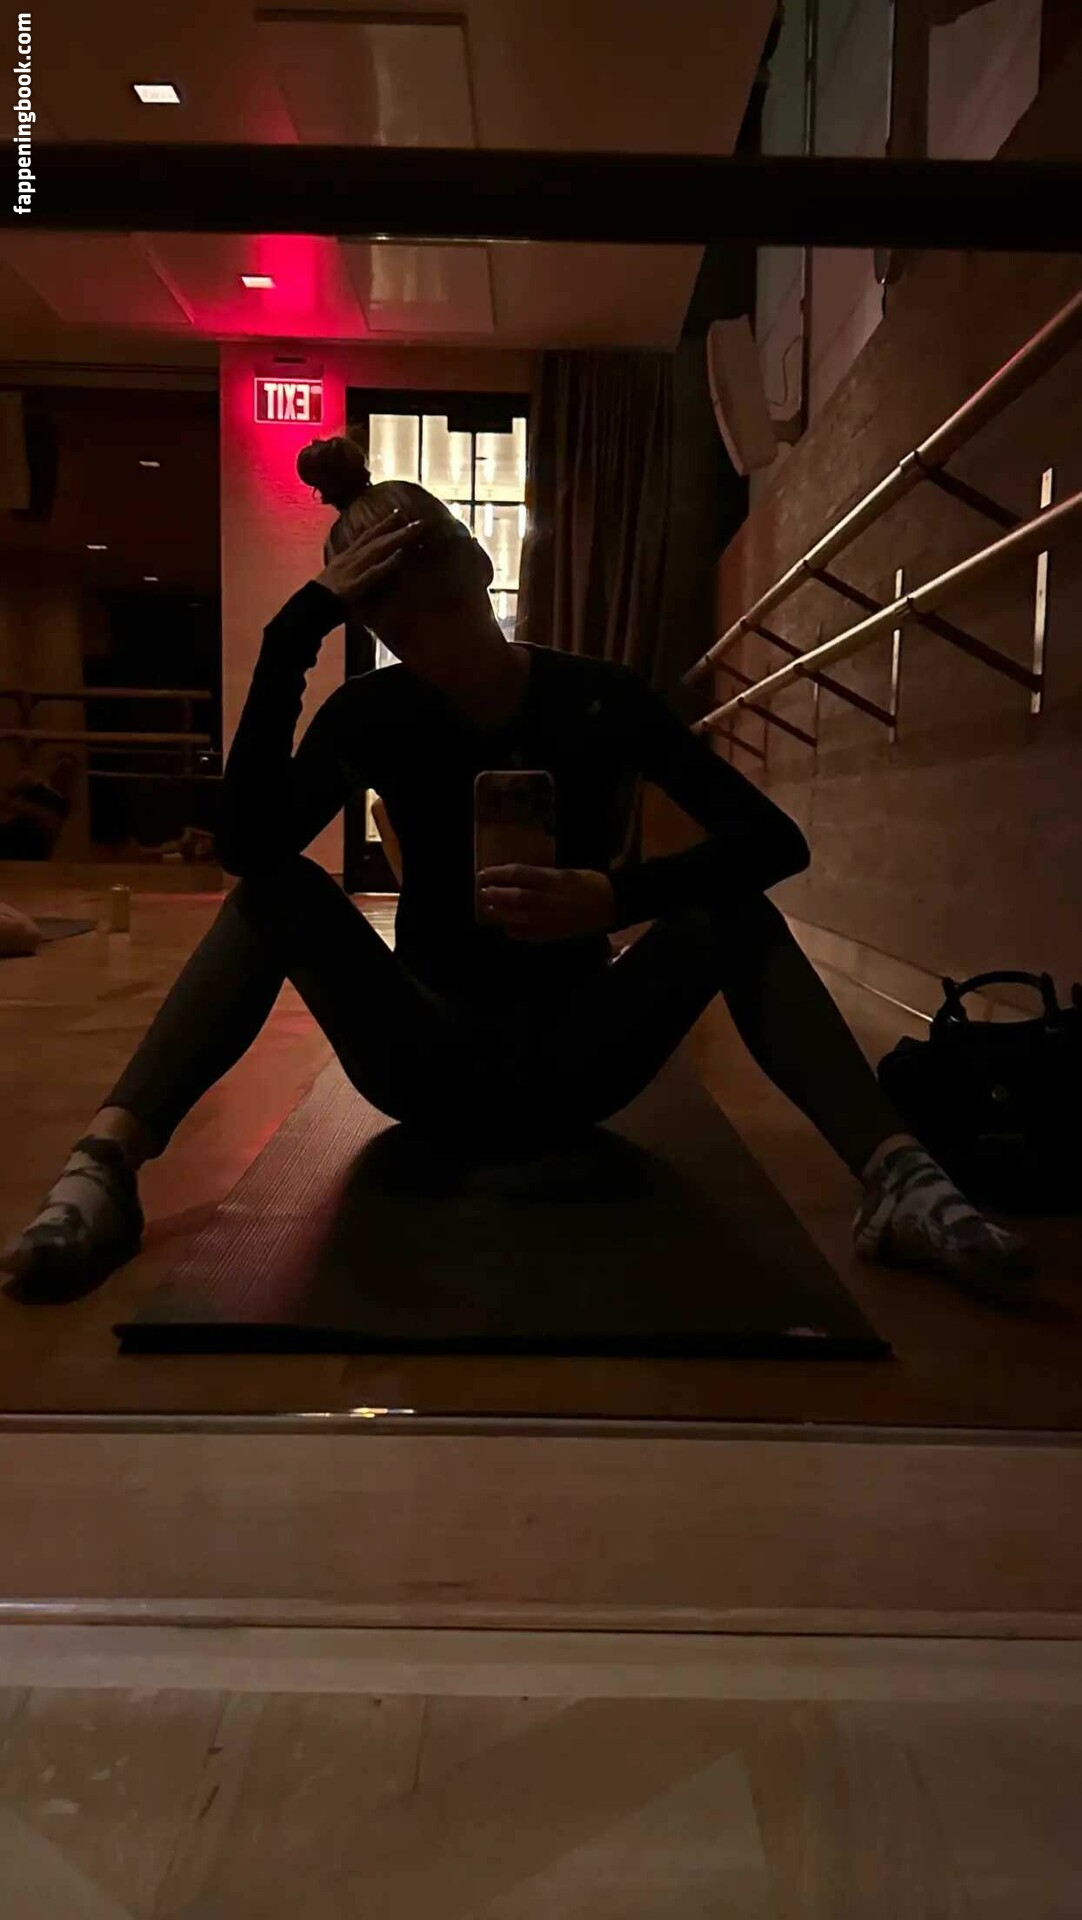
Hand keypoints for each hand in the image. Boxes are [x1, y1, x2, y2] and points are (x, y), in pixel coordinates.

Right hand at [316, 511, 425, 605]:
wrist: (308, 608)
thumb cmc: (323, 596)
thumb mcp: (336, 575)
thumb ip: (349, 567)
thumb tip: (361, 563)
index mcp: (345, 556)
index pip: (366, 536)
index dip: (382, 524)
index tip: (398, 513)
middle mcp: (349, 559)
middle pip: (375, 538)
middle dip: (395, 526)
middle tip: (416, 518)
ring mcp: (352, 570)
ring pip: (377, 550)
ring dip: (397, 538)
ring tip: (414, 530)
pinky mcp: (354, 585)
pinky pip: (373, 572)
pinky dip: (387, 563)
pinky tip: (401, 556)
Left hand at [477, 864, 615, 941]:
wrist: (610, 903)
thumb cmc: (589, 882)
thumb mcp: (564, 872)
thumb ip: (541, 876)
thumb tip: (517, 877)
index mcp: (550, 880)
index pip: (516, 874)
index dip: (496, 874)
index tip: (483, 873)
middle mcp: (546, 899)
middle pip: (512, 896)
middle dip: (494, 894)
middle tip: (482, 891)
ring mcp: (548, 918)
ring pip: (516, 917)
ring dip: (500, 913)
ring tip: (489, 908)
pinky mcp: (552, 933)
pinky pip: (528, 934)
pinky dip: (515, 931)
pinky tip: (508, 927)